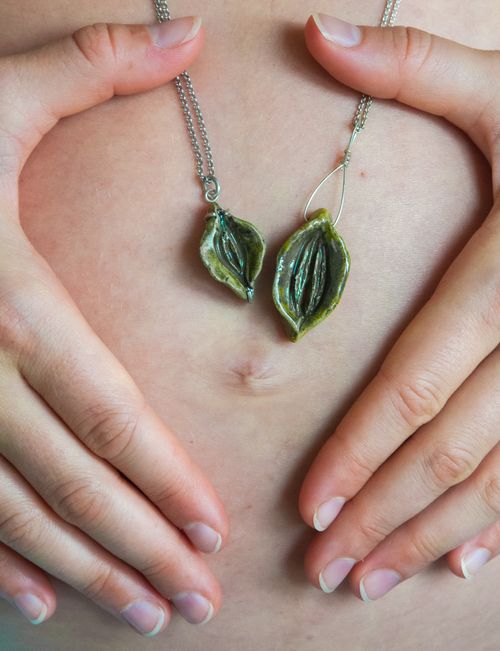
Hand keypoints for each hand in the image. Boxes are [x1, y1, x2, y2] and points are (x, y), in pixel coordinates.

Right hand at [0, 16, 228, 634]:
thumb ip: (90, 70)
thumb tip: (188, 39)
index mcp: (5, 296)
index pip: (107, 410)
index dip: (164, 477)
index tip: (213, 530)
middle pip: (72, 480)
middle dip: (139, 547)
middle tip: (199, 602)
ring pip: (14, 512)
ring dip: (85, 568)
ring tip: (145, 614)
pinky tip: (39, 599)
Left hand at [299, 14, 499, 600]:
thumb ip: (417, 70)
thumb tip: (318, 33)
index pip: (413, 386)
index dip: (357, 453)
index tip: (309, 506)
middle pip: (445, 450)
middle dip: (381, 514)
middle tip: (324, 567)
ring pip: (496, 480)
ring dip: (430, 534)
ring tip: (373, 580)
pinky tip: (464, 559)